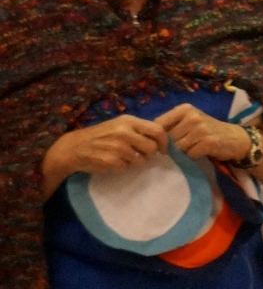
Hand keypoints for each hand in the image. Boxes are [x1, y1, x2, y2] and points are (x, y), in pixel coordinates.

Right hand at [43, 115, 169, 176]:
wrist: (73, 147)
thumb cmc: (100, 136)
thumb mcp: (119, 126)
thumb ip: (138, 130)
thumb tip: (161, 140)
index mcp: (128, 121)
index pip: (158, 130)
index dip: (164, 142)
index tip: (163, 150)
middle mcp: (124, 131)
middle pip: (152, 147)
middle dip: (149, 154)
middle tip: (141, 156)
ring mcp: (117, 146)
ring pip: (141, 160)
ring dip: (134, 162)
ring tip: (122, 158)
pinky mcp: (111, 160)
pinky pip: (127, 168)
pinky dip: (123, 167)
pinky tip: (113, 162)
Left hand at [155, 104, 251, 161]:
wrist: (235, 138)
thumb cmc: (208, 130)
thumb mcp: (190, 121)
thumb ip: (172, 125)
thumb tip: (150, 138)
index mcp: (185, 109)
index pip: (159, 124)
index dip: (158, 137)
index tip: (163, 144)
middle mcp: (193, 117)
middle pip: (168, 138)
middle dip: (171, 146)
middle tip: (180, 148)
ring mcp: (201, 129)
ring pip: (178, 147)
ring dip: (182, 152)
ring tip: (191, 149)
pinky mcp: (208, 142)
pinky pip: (190, 154)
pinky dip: (193, 156)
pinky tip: (200, 152)